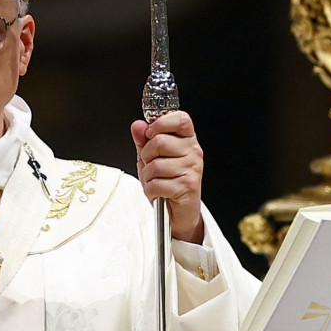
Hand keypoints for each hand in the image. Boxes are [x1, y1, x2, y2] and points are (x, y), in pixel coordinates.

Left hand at [131, 110, 204, 243]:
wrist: (179, 211)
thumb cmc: (167, 182)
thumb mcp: (152, 158)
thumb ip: (144, 141)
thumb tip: (137, 126)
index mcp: (187, 140)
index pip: (180, 118)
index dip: (161, 122)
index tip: (150, 132)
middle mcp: (193, 152)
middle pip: (160, 142)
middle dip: (146, 156)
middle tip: (151, 165)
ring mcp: (192, 168)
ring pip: (156, 165)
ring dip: (147, 176)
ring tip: (155, 180)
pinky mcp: (188, 186)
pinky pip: (157, 183)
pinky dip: (150, 190)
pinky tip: (157, 192)